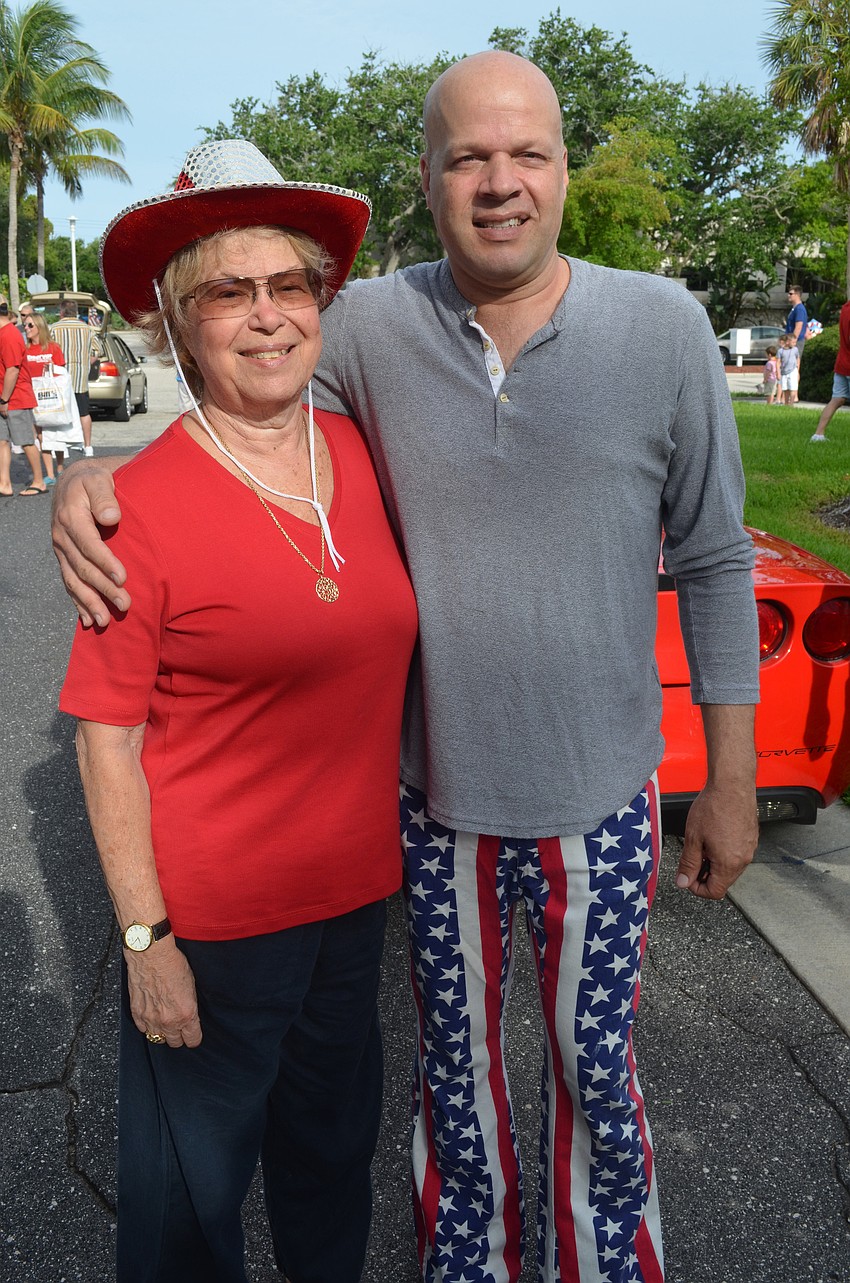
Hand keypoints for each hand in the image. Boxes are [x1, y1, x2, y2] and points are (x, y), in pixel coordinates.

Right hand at [51, 461, 128, 626]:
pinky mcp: (64, 558)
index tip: (123, 578)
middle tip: (125, 605)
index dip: (105, 562)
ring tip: (104, 622)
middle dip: (103, 589)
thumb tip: (111, 517)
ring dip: (89, 603)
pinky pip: (69, 583)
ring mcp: (61, 550)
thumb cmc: (92, 481)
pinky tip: (87, 620)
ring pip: (74, 580)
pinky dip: (78, 603)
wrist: (73, 482)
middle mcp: (62, 537)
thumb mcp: (99, 479)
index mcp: (71, 517)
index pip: (89, 545)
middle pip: (83, 568)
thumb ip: (104, 496)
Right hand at [126, 939, 201, 1047]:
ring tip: (165, 1023)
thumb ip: (190, 1006)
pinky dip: (147, 1025)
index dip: (194, 1037)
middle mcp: (168, 1020)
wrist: (151, 953)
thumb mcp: (192, 985)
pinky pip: (143, 1029)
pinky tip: (152, 1017)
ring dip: (162, 1032)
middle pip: (175, 1042)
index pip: (192, 1039)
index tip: (193, 1034)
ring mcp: (151, 1018)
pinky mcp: (137, 1013)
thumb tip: (189, 1016)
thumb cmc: (173, 963)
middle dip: (179, 1036)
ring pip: (158, 1039)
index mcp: (186, 1014)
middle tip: (179, 1027)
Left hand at [676, 784, 757, 898]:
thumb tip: (683, 882)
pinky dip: (724, 853)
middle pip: (723, 881)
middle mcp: (744, 859)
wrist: (732, 784)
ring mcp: (750, 849)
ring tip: (702, 845)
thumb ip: (688, 863)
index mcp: (729, 863)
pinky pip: (737, 855)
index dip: (697, 888)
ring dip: (714, 864)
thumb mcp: (693, 837)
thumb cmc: (714, 806)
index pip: (714, 892)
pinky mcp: (751, 838)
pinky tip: (713, 837)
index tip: (687, 877)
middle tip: (691, 859)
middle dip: (705, 875)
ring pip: (730, 868)